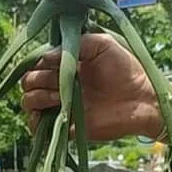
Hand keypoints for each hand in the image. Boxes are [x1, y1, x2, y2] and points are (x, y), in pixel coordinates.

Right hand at [20, 33, 161, 140]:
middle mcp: (60, 85)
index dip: (39, 63)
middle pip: (28, 83)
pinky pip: (39, 128)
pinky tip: (52, 114)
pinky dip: (37, 123)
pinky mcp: (66, 126)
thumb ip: (75, 44)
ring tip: (59, 98)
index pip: (37, 64)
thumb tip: (45, 56)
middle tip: (59, 81)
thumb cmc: (126, 69)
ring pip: (29, 103)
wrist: (142, 99)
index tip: (53, 63)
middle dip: (38, 80)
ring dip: (37, 98)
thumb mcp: (102, 44)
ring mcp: (62, 106)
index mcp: (66, 65)